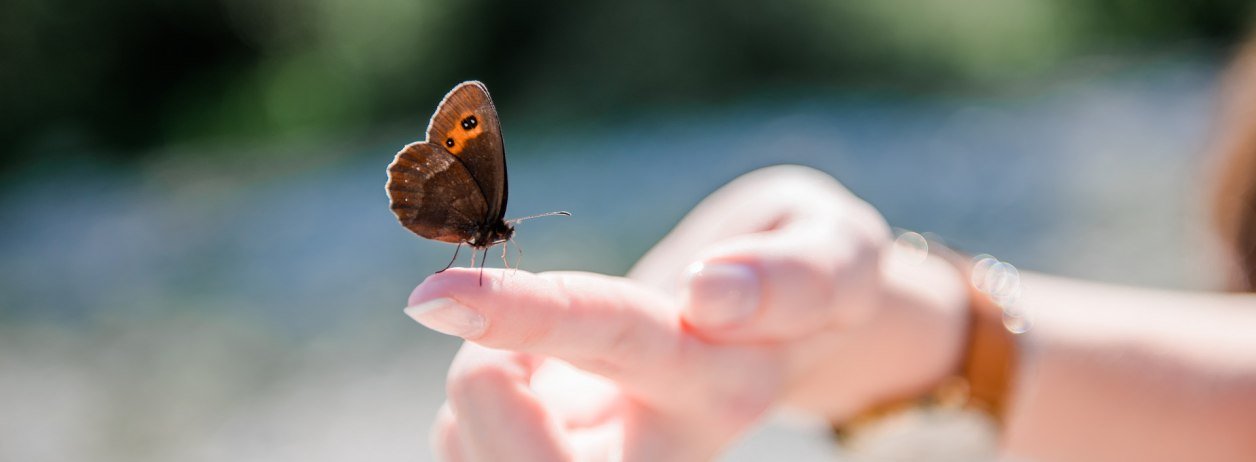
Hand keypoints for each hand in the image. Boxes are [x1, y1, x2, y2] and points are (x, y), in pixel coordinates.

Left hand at [412, 165, 968, 460]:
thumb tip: (711, 295)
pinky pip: (470, 452)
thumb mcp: (837, 248)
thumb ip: (800, 275)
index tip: (435, 295)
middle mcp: (667, 445)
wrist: (785, 337)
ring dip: (478, 392)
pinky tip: (535, 392)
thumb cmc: (798, 272)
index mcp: (726, 376)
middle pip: (534, 461)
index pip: (616, 336)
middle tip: (497, 312)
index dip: (527, 315)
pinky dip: (473, 413)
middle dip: (481, 385)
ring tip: (541, 355)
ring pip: (486, 459)